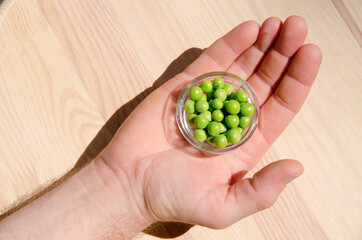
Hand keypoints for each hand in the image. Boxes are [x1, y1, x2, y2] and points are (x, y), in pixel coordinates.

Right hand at [100, 16, 321, 227]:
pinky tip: (249, 30)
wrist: (129, 183)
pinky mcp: (185, 87)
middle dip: (283, 53)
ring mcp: (209, 99)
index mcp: (247, 142)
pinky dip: (231, 44)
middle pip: (265, 80)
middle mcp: (232, 117)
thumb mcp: (222, 207)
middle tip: (297, 27)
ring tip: (278, 24)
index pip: (280, 106)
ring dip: (261, 44)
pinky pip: (212, 62)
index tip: (309, 54)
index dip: (297, 80)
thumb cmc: (174, 198)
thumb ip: (260, 191)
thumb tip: (296, 166)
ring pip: (242, 66)